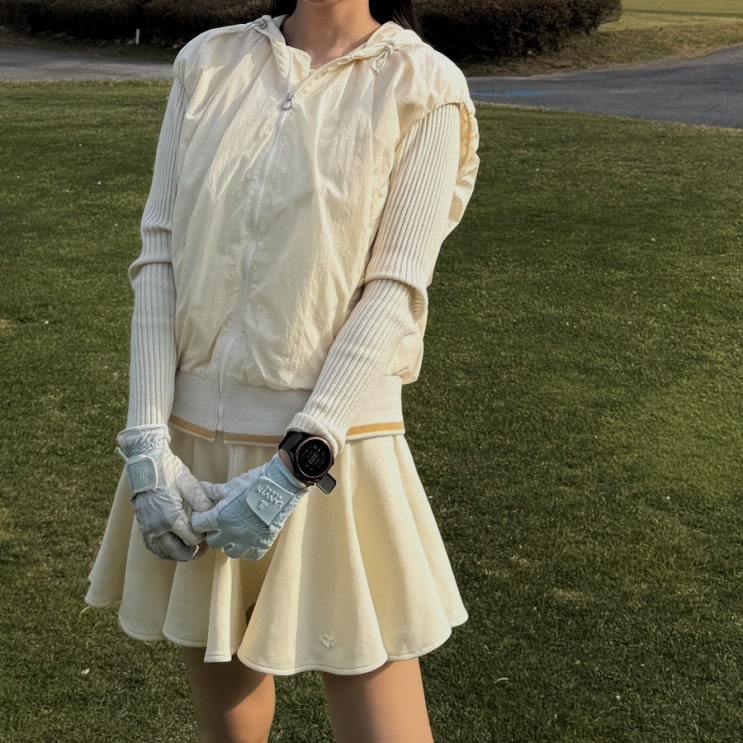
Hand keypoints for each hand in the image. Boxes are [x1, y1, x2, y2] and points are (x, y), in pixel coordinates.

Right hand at [116, 425, 212, 560]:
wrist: (145, 462)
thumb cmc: (168, 471)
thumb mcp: (190, 484)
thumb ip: (202, 503)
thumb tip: (212, 516)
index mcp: (171, 517)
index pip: (191, 539)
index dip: (202, 539)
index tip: (209, 532)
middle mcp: (157, 527)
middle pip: (177, 552)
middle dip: (192, 552)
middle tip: (202, 547)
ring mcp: (148, 528)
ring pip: (163, 552)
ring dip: (177, 553)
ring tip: (190, 547)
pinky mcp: (143, 525)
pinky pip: (153, 546)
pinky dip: (164, 550)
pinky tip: (174, 544)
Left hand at [191, 454, 310, 559]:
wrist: (282, 487)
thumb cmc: (256, 483)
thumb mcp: (232, 485)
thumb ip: (214, 492)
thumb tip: (201, 489)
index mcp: (220, 518)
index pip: (198, 525)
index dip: (199, 519)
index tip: (204, 514)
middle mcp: (231, 533)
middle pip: (212, 541)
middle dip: (214, 532)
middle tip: (220, 522)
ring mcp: (247, 541)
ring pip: (229, 551)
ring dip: (229, 542)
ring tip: (236, 530)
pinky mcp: (261, 545)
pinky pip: (248, 554)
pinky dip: (247, 547)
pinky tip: (249, 536)